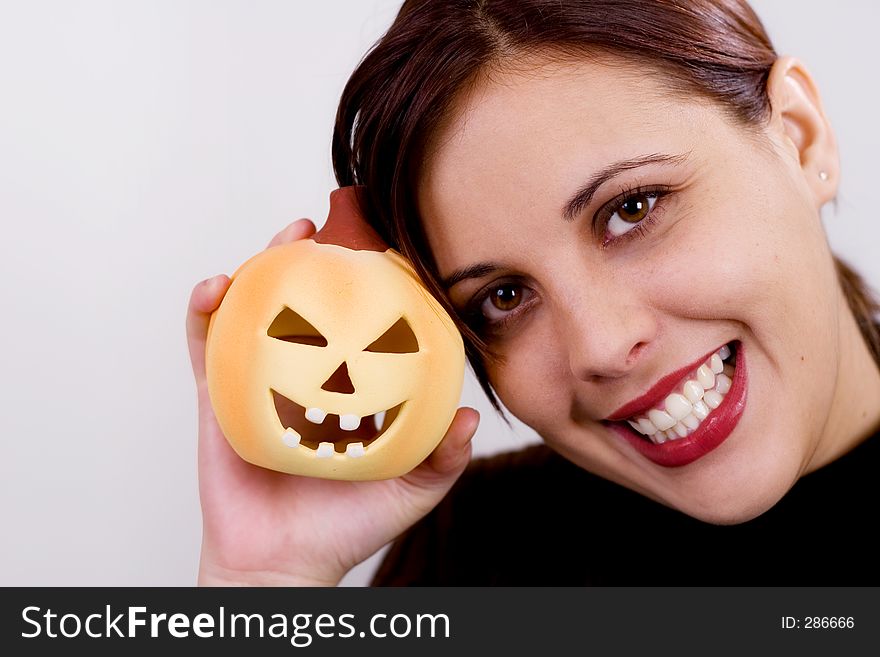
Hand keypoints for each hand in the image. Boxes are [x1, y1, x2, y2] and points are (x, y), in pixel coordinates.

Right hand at [186, 219, 478, 585]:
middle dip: (319, 261)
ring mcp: (259, 383)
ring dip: (266, 266)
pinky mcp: (218, 397)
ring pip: (258, 311)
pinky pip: (205, 345)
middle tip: (335, 226)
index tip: (385, 252)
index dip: (369, 288)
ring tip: (288, 238)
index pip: (358, 327)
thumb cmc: (345, 528)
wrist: (283, 564)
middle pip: (307, 305)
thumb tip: (473, 417)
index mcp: (347, 391)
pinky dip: (205, 311)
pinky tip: (218, 288)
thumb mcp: (409, 489)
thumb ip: (442, 456)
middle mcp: (304, 379)